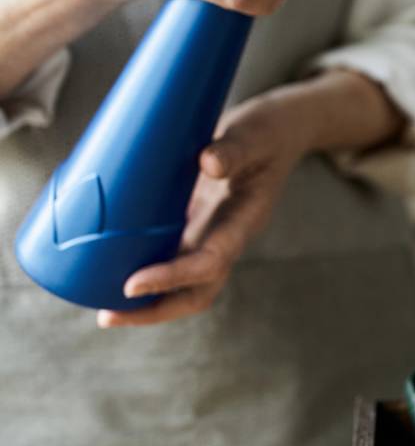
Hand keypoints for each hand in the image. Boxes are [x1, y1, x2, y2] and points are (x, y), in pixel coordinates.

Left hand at [97, 91, 306, 326]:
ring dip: (147, 300)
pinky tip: (110, 267)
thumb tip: (208, 163)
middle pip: (196, 291)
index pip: (209, 263)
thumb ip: (234, 150)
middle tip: (109, 316)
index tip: (132, 284)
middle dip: (156, 309)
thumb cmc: (268, 131)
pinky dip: (144, 269)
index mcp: (244, 221)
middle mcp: (227, 236)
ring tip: (104, 308)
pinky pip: (170, 256)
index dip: (172, 278)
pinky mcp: (196, 223)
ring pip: (182, 282)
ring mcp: (211, 233)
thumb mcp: (253, 135)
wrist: (280, 130)